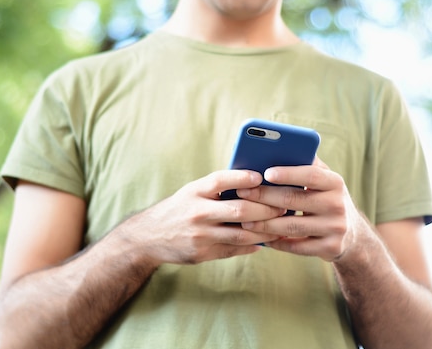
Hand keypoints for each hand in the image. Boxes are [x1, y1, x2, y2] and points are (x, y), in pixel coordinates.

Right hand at [116, 169, 285, 266]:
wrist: (148, 237)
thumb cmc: (178, 209)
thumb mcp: (191, 192)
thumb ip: (216, 189)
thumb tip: (255, 184)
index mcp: (194, 192)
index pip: (220, 180)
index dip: (242, 178)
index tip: (262, 177)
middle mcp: (196, 212)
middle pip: (238, 209)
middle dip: (266, 209)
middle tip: (283, 207)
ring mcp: (200, 235)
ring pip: (241, 233)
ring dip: (265, 230)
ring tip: (280, 226)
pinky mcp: (202, 253)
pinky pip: (234, 249)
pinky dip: (251, 245)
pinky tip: (263, 242)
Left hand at [237, 157, 361, 261]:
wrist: (352, 234)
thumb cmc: (325, 198)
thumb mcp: (323, 180)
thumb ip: (305, 163)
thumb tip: (276, 146)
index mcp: (334, 182)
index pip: (310, 175)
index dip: (288, 174)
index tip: (266, 172)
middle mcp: (337, 204)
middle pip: (294, 200)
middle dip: (264, 197)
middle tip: (241, 193)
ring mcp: (335, 228)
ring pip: (292, 226)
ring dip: (265, 224)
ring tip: (244, 220)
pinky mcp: (331, 248)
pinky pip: (297, 247)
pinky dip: (277, 243)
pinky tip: (261, 238)